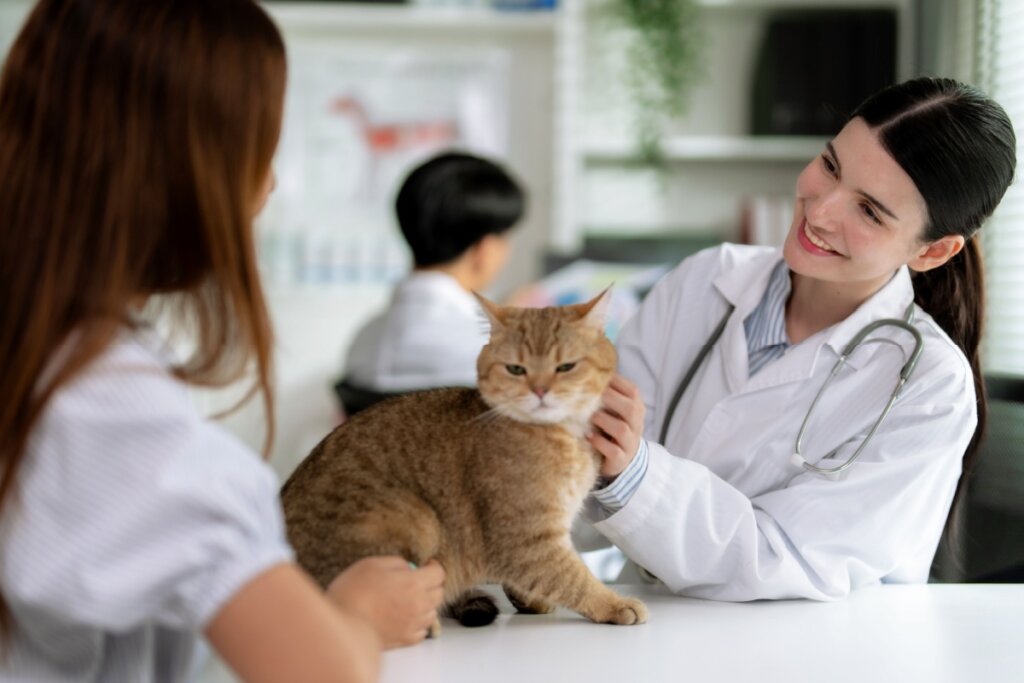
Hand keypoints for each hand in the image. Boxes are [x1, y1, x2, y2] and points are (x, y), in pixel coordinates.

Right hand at [327, 556, 445, 648]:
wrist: (344, 626)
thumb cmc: (354, 593)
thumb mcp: (372, 564)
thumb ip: (396, 563)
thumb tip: (407, 568)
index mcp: (413, 583)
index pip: (438, 573)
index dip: (433, 566)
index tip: (426, 565)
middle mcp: (419, 604)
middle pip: (439, 593)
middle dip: (432, 585)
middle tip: (418, 581)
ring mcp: (413, 624)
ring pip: (432, 613)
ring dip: (426, 604)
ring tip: (411, 600)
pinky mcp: (405, 640)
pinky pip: (422, 631)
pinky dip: (418, 624)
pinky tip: (407, 618)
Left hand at [588, 374, 645, 479]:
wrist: (623, 460)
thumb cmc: (613, 429)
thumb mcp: (614, 411)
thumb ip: (607, 396)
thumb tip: (586, 375)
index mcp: (636, 409)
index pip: (633, 391)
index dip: (616, 383)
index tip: (598, 379)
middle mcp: (636, 425)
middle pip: (631, 408)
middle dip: (611, 399)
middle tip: (594, 396)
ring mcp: (630, 443)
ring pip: (622, 429)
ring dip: (604, 421)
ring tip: (591, 417)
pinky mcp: (621, 459)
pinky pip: (614, 451)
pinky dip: (600, 442)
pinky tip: (589, 437)